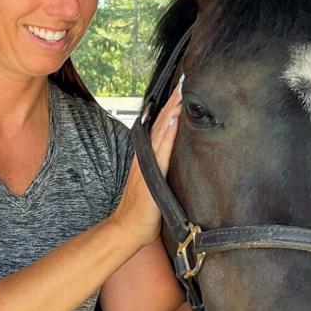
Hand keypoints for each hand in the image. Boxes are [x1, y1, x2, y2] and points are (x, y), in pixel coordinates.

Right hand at [111, 77, 183, 247]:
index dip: (169, 109)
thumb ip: (159, 170)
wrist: (127, 228)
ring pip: (162, 132)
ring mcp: (148, 164)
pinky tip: (174, 120)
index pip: (160, 127)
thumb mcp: (152, 184)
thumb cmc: (142, 211)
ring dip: (172, 112)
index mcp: (147, 157)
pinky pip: (163, 150)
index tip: (180, 91)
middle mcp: (146, 156)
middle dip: (172, 103)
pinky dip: (169, 134)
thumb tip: (170, 160)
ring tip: (181, 93)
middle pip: (160, 123)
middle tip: (183, 82)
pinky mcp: (153, 175)